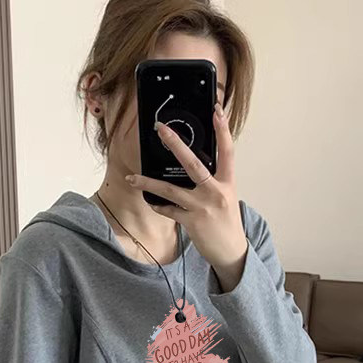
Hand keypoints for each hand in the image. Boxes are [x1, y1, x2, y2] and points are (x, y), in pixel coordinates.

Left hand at [125, 101, 248, 291]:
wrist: (231, 251)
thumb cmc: (227, 222)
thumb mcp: (226, 196)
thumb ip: (213, 180)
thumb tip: (194, 164)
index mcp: (226, 183)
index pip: (227, 152)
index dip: (223, 130)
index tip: (216, 111)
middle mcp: (215, 193)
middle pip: (193, 164)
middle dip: (175, 144)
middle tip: (160, 129)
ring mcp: (201, 207)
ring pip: (170, 190)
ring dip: (148, 183)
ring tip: (132, 178)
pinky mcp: (191, 222)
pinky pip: (168, 210)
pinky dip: (158, 206)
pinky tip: (149, 201)